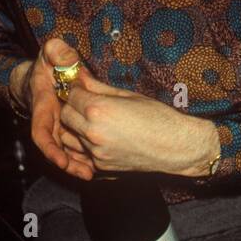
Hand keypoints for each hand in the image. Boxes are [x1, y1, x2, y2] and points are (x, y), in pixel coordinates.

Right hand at [16, 37, 96, 180]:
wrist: (45, 74)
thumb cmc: (49, 63)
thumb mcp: (51, 53)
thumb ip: (57, 52)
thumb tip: (63, 53)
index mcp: (43, 107)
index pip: (41, 132)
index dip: (50, 148)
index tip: (59, 160)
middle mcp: (50, 121)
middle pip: (55, 149)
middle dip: (68, 162)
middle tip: (86, 172)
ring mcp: (60, 128)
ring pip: (67, 151)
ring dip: (77, 165)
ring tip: (92, 174)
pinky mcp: (71, 130)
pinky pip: (76, 147)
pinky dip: (84, 157)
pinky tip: (98, 167)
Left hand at [58, 65, 219, 176]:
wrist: (176, 147)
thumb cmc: (158, 117)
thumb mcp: (128, 95)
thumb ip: (99, 86)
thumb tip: (80, 75)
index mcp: (99, 110)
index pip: (71, 95)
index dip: (76, 89)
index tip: (83, 87)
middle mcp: (92, 132)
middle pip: (65, 115)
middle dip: (72, 107)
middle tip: (86, 102)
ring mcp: (95, 152)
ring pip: (68, 136)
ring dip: (74, 127)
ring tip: (91, 120)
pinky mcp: (100, 166)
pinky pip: (80, 152)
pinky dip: (84, 144)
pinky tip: (99, 136)